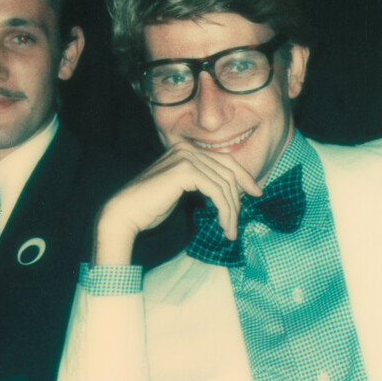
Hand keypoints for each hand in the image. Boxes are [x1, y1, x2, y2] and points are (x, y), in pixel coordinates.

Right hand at [93, 144, 262, 265]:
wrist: (125, 213)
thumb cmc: (150, 207)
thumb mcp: (180, 190)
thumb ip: (201, 182)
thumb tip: (229, 190)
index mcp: (185, 149)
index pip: (224, 159)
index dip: (244, 176)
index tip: (256, 193)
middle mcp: (186, 149)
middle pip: (228, 171)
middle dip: (239, 198)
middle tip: (238, 222)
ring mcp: (185, 157)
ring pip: (224, 184)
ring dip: (231, 211)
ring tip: (229, 231)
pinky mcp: (185, 171)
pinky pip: (216, 191)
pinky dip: (224, 210)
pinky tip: (222, 225)